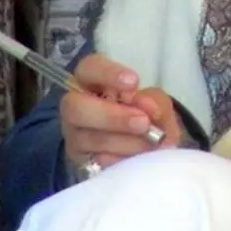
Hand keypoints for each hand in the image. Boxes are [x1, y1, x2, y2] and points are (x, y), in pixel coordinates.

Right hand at [60, 53, 183, 170]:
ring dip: (124, 141)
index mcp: (91, 81)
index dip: (108, 74)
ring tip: (151, 142)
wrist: (144, 145)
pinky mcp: (82, 162)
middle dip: (112, 116)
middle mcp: (75, 107)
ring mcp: (74, 136)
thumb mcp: (156, 103)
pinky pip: (97, 162)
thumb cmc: (145, 113)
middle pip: (75, 107)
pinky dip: (122, 159)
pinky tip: (140, 158)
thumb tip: (146, 108)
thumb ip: (154, 102)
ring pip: (88, 139)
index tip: (135, 82)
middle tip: (143, 122)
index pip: (89, 68)